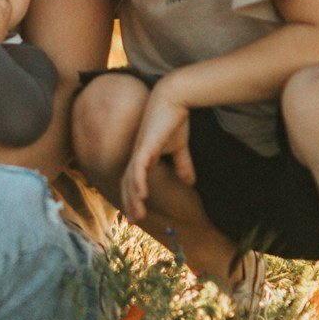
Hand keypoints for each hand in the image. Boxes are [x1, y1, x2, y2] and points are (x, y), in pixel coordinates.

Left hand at [121, 86, 195, 222]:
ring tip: (136, 215)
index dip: (133, 197)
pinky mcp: (145, 145)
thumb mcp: (180, 147)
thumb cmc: (174, 119)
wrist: (174, 98)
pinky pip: (138, 167)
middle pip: (128, 183)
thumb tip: (189, 182)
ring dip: (133, 198)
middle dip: (130, 203)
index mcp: (143, 156)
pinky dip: (138, 181)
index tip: (136, 215)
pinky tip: (140, 194)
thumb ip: (182, 164)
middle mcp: (137, 155)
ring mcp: (139, 150)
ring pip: (131, 178)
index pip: (134, 180)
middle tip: (133, 221)